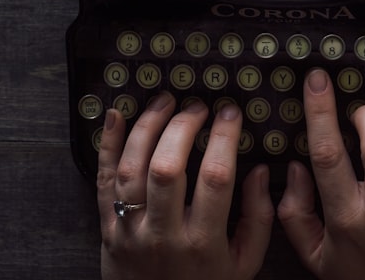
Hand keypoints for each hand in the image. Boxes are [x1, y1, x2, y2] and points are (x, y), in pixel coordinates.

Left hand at [96, 93, 274, 279]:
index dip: (224, 137)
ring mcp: (131, 231)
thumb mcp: (245, 263)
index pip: (216, 177)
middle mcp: (164, 235)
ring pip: (133, 168)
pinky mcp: (108, 229)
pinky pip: (103, 181)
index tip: (230, 113)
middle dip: (183, 126)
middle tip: (197, 105)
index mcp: (203, 243)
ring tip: (165, 101)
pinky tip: (116, 115)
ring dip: (147, 126)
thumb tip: (261, 171)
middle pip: (168, 167)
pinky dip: (107, 145)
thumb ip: (259, 218)